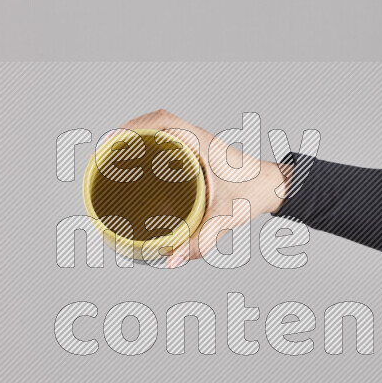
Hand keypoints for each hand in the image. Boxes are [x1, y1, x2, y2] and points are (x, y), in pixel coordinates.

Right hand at [118, 110, 287, 267]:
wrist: (274, 187)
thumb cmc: (254, 194)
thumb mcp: (225, 218)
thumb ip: (200, 241)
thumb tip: (170, 261)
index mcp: (201, 142)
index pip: (163, 121)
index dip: (134, 126)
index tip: (113, 140)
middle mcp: (198, 138)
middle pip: (155, 123)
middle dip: (128, 134)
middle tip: (107, 154)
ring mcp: (198, 144)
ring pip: (162, 132)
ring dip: (140, 140)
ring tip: (117, 159)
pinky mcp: (198, 154)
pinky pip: (169, 144)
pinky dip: (152, 149)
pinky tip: (142, 169)